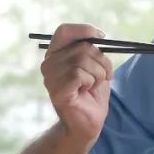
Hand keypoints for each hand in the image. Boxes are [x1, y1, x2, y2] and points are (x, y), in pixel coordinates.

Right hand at [39, 23, 113, 144]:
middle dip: (102, 61)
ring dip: (98, 74)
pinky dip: (91, 82)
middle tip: (104, 76)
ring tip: (93, 86)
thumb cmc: (91, 94)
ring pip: (83, 61)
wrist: (88, 123)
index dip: (85, 30)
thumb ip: (92, 50)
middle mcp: (49, 63)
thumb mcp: (95, 66)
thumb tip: (99, 35)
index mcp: (56, 54)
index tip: (102, 37)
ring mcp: (50, 78)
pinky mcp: (57, 90)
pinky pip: (79, 75)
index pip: (65, 30)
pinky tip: (86, 91)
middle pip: (82, 47)